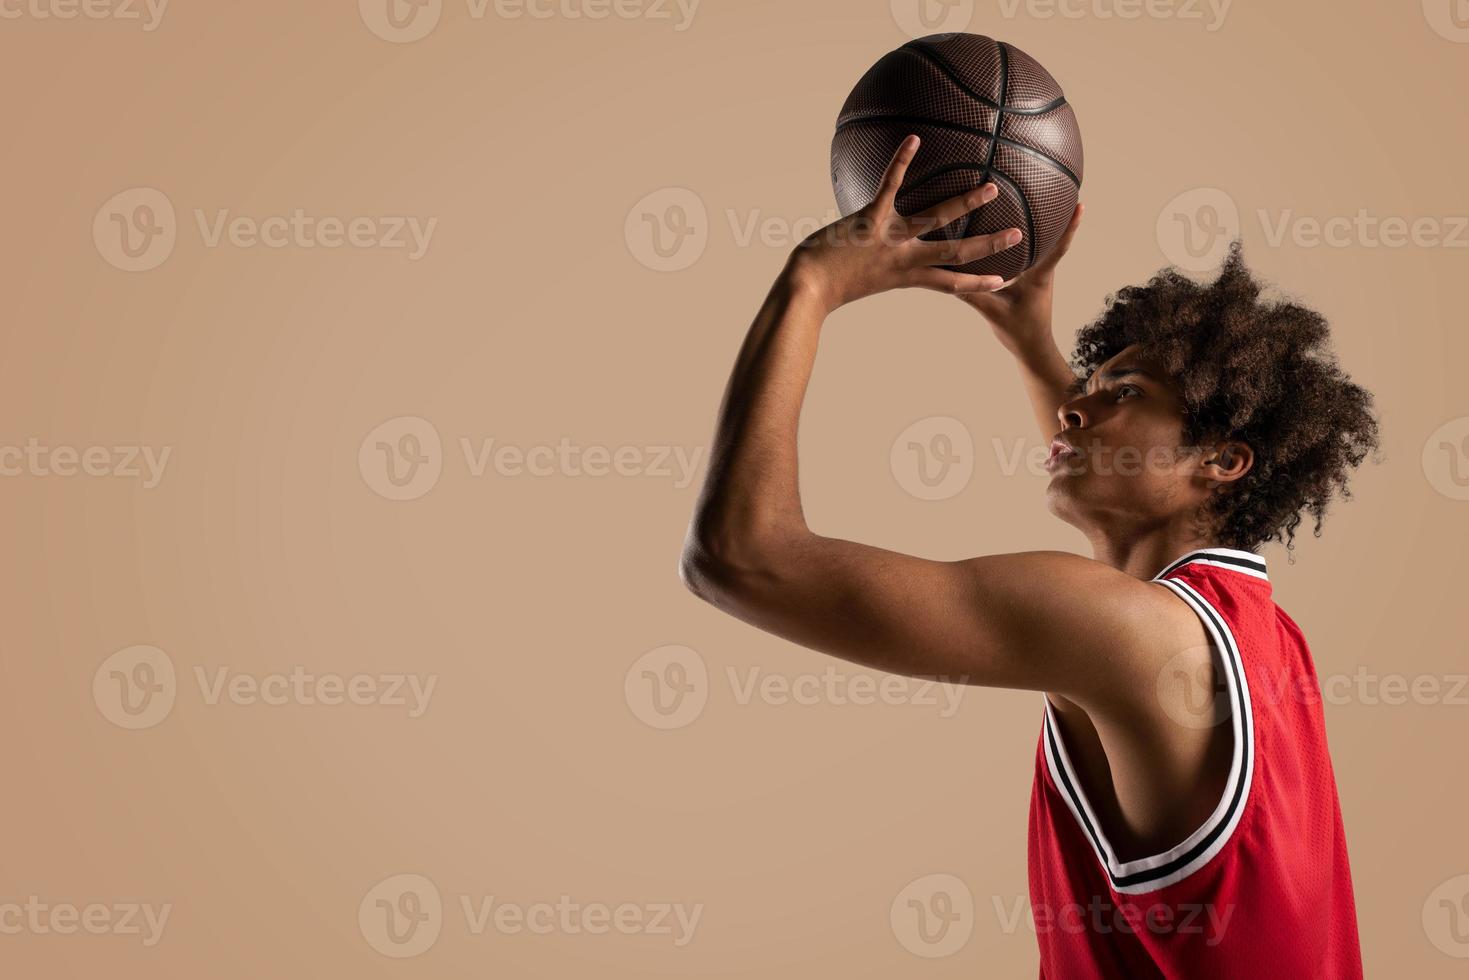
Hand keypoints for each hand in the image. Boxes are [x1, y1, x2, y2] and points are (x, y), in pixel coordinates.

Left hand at [784, 134, 1022, 312]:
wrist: (804, 289)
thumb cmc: (825, 286)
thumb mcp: (859, 279)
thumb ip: (879, 266)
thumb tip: (882, 256)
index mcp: (904, 276)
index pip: (950, 284)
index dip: (977, 283)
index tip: (1004, 281)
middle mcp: (903, 259)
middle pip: (955, 253)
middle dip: (988, 246)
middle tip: (1018, 235)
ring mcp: (888, 239)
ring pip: (935, 220)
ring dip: (965, 204)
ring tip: (991, 189)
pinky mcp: (868, 220)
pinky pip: (890, 186)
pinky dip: (901, 162)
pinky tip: (914, 139)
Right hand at [956, 201, 1083, 356]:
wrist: (1033, 350)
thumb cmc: (1018, 332)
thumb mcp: (992, 312)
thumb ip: (971, 292)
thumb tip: (948, 273)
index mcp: (1039, 276)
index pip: (1058, 247)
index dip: (1071, 226)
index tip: (1082, 205)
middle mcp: (1044, 273)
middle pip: (1054, 239)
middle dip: (1058, 216)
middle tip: (1058, 191)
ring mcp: (1041, 277)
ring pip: (1044, 247)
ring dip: (1044, 228)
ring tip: (1038, 205)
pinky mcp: (1034, 282)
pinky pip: (1034, 257)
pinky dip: (1030, 243)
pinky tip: (1017, 235)